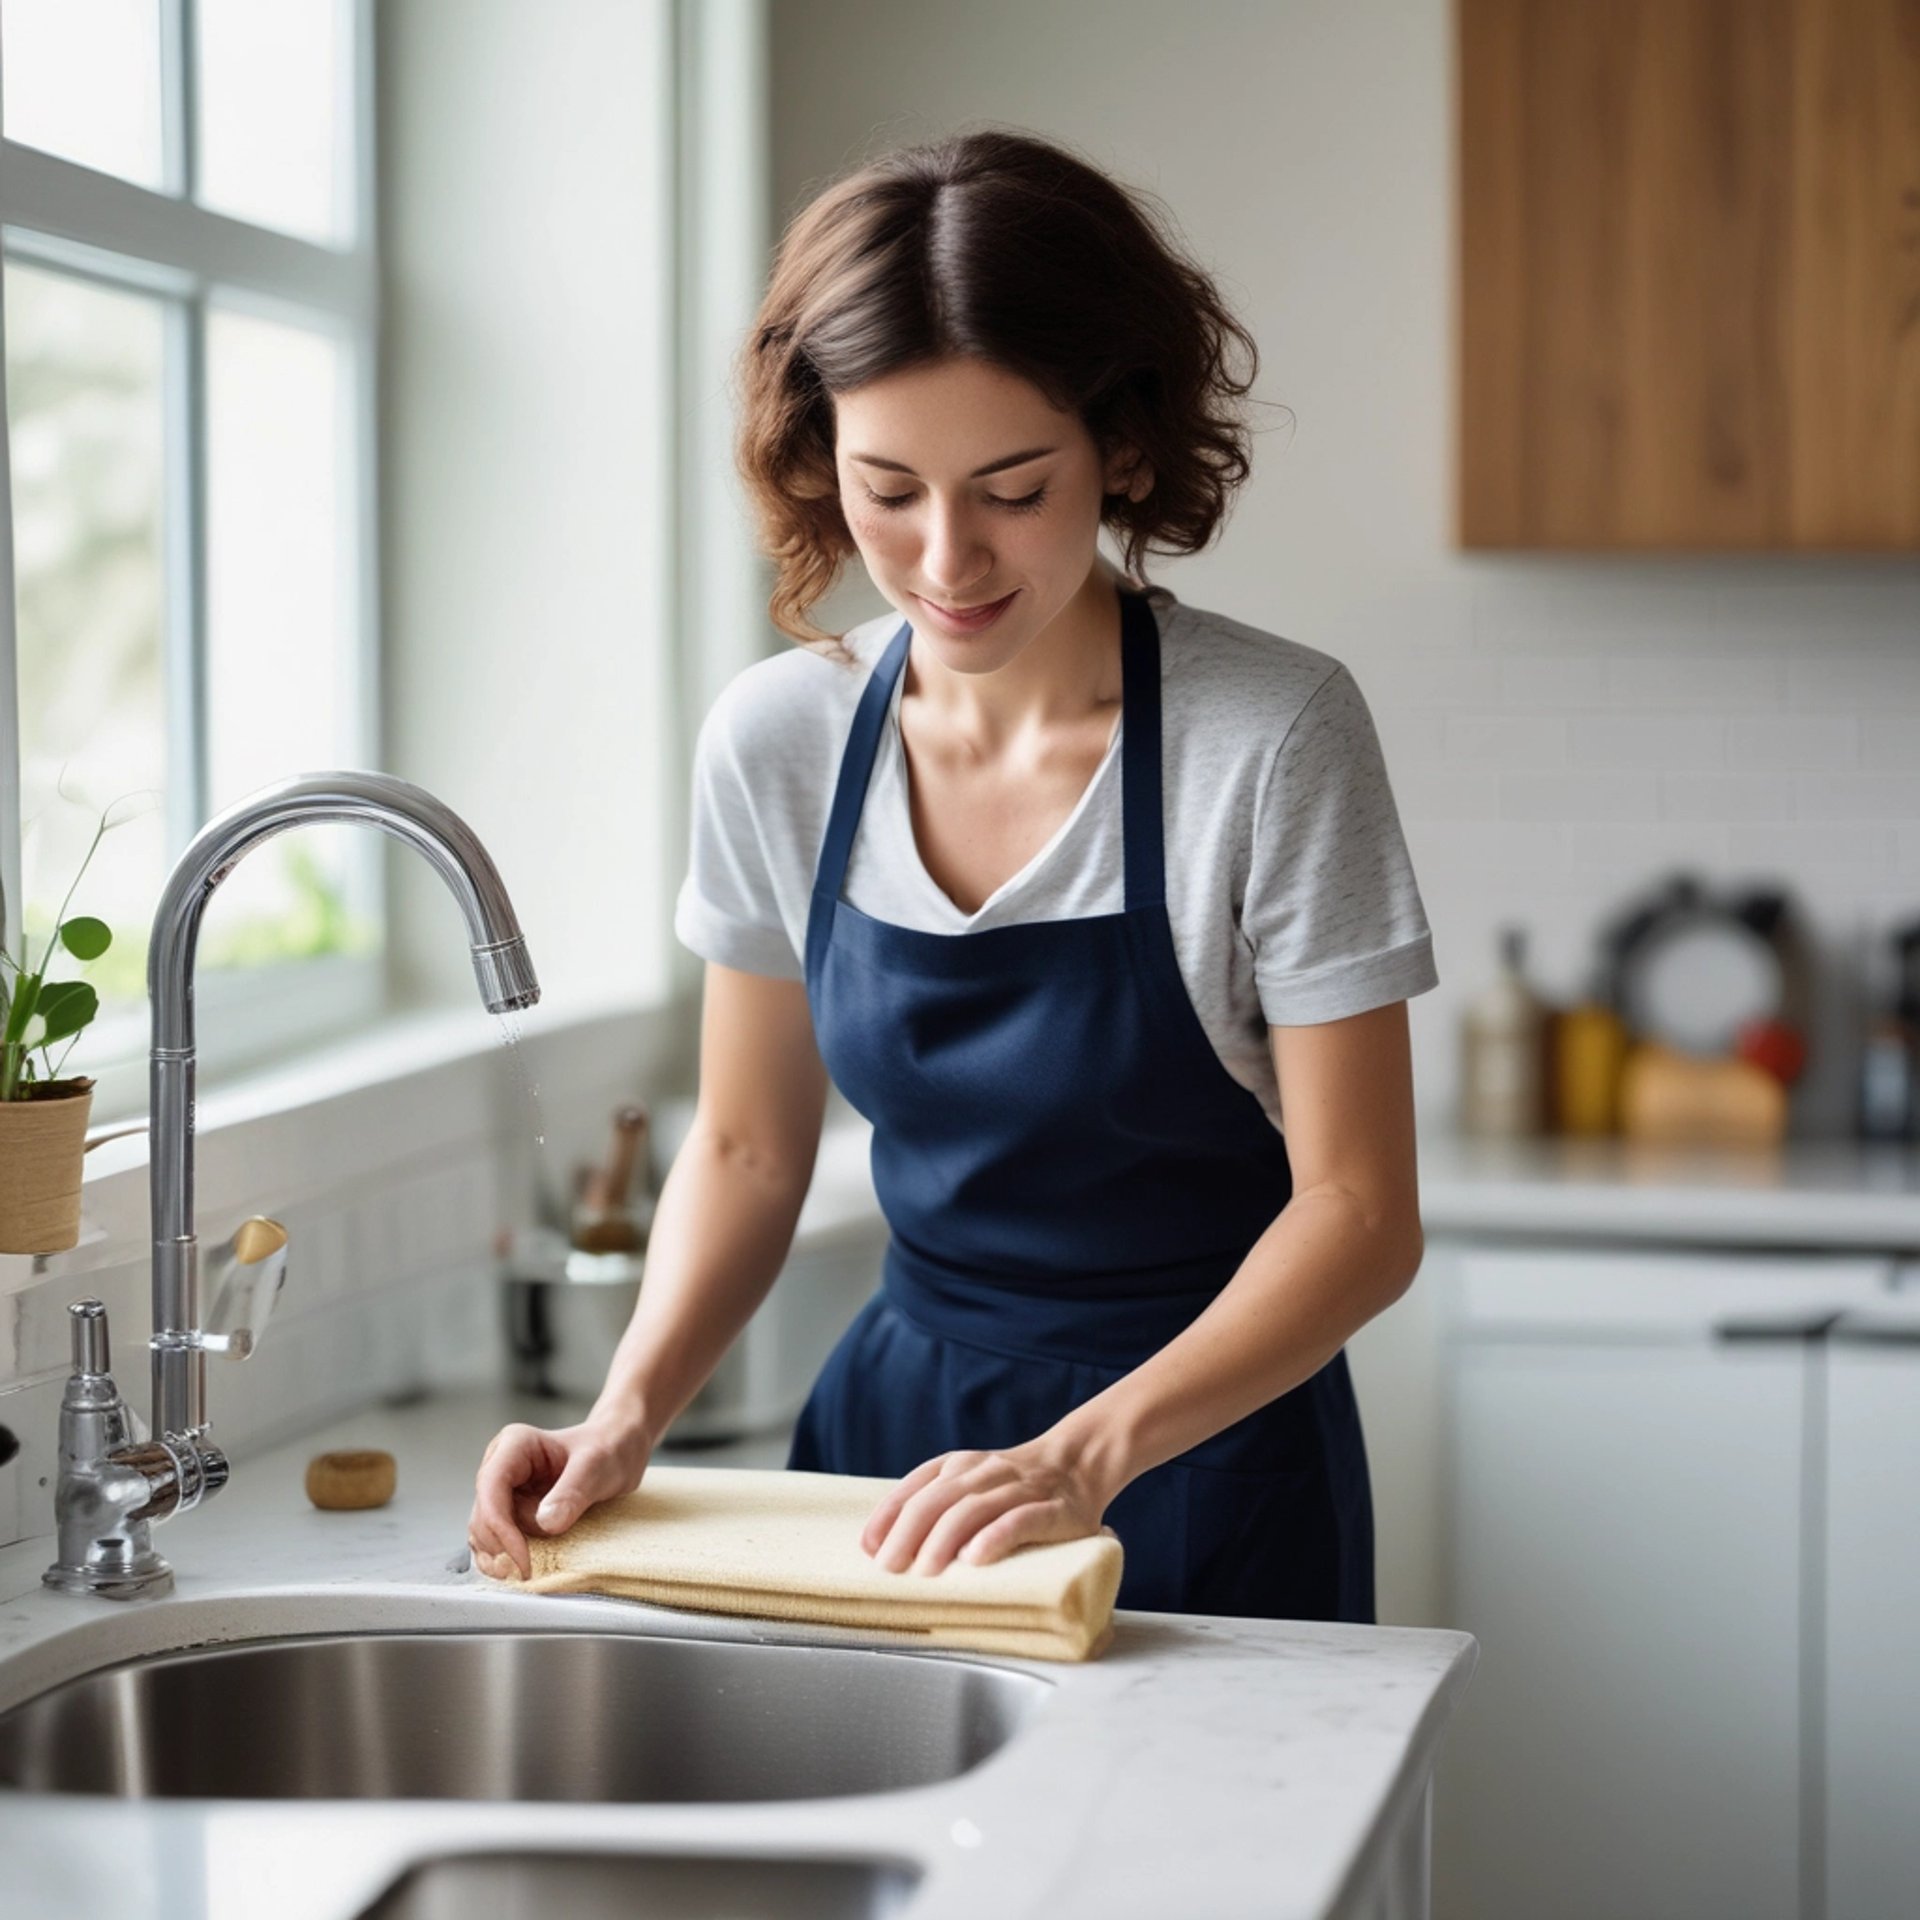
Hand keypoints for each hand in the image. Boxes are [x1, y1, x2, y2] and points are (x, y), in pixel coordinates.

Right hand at [467, 1415, 650, 1581]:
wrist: (616, 1452)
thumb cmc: (607, 1450)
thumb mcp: (597, 1467)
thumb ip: (573, 1491)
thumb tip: (546, 1523)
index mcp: (514, 1445)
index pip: (492, 1489)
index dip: (500, 1527)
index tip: (522, 1558)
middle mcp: (500, 1466)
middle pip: (484, 1514)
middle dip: (502, 1545)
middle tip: (528, 1570)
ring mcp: (502, 1490)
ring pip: (484, 1531)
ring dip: (500, 1555)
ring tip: (527, 1570)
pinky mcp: (509, 1511)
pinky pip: (494, 1540)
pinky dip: (503, 1558)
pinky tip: (521, 1568)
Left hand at [859, 1434, 1111, 1576]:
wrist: (1078, 1464)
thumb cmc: (1014, 1487)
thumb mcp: (970, 1485)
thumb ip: (934, 1505)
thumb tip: (881, 1546)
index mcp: (960, 1465)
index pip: (916, 1485)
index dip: (889, 1515)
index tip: (870, 1548)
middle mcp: (984, 1471)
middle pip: (938, 1499)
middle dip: (908, 1534)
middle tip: (890, 1568)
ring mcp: (1018, 1489)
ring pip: (973, 1509)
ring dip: (943, 1539)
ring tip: (925, 1571)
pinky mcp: (1051, 1510)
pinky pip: (1019, 1520)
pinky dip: (995, 1537)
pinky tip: (976, 1557)